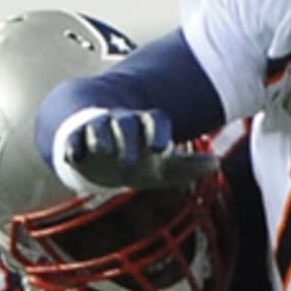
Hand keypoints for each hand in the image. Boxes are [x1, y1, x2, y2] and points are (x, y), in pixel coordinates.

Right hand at [54, 107, 218, 190]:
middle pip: (126, 123)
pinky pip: (73, 138)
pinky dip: (73, 146)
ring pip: (99, 125)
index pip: (156, 120)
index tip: (161, 149)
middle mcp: (123, 123)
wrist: (101, 159)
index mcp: (146, 127)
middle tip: (129, 162)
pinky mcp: (76, 140)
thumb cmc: (139, 162)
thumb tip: (217, 163)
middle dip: (128, 139)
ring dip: (101, 136)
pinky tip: (73, 158)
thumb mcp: (164, 169)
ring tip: (103, 150)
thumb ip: (189, 166)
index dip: (159, 133)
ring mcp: (98, 129)